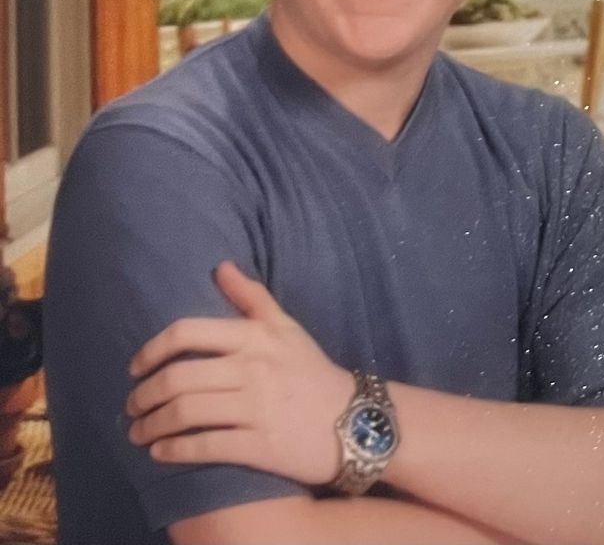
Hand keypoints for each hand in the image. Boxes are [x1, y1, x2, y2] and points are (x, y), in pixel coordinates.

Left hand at [125, 261, 353, 484]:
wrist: (355, 422)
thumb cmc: (312, 371)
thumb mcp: (286, 327)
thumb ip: (251, 296)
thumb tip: (220, 266)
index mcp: (254, 336)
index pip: (187, 332)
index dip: (151, 349)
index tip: (135, 367)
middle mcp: (251, 368)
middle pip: (178, 377)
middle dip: (144, 395)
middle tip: (132, 406)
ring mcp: (255, 408)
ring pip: (185, 413)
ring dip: (152, 425)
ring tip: (138, 432)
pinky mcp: (260, 446)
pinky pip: (205, 448)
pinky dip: (174, 451)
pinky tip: (160, 453)